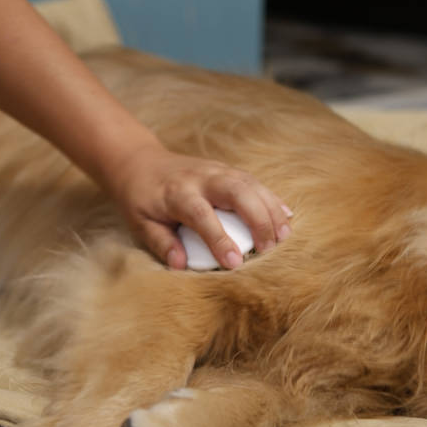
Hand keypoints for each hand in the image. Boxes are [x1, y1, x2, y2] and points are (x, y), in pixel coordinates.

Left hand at [108, 143, 291, 269]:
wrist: (140, 161)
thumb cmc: (140, 198)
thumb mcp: (140, 223)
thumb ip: (161, 243)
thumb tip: (180, 265)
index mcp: (177, 193)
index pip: (202, 215)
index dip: (220, 238)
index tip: (236, 262)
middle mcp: (201, 178)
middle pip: (237, 191)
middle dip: (258, 219)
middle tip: (270, 248)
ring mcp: (218, 170)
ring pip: (251, 184)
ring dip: (271, 209)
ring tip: (284, 236)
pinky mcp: (228, 170)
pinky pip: (255, 182)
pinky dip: (272, 199)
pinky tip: (286, 217)